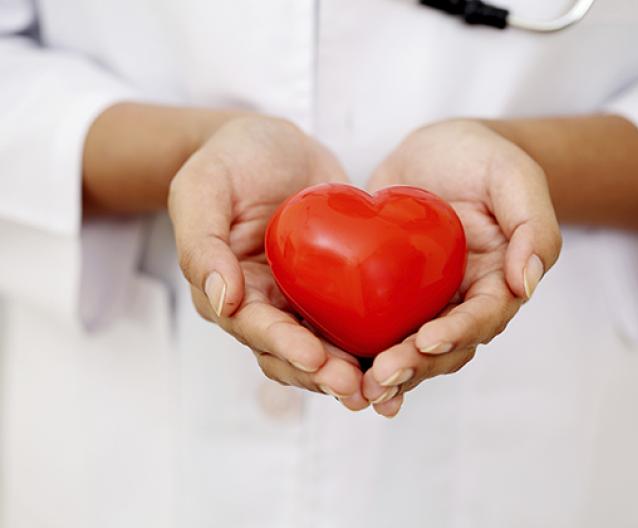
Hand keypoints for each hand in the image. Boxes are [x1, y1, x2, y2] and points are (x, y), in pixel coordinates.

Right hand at [169, 115, 367, 410]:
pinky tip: (405, 351)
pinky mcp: (335, 285)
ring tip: (385, 384)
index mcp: (229, 289)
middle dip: (323, 373)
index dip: (284, 347)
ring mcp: (302, 298)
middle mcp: (266, 303)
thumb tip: (220, 299)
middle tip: (358, 388)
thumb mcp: (202, 188)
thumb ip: (201, 242)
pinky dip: (375, 340)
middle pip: (292, 353)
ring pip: (326, 347)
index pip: (255, 329)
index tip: (316, 358)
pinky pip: (354, 318)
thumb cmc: (230, 159)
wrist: (273, 143)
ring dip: (351, 370)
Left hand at [363, 120, 561, 416]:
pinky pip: (374, 327)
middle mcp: (460, 301)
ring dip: (387, 372)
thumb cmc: (481, 158)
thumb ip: (533, 225)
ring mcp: (423, 301)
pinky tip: (332, 370)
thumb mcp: (515, 176)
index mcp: (496, 281)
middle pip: (443, 348)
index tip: (427, 341)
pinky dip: (357, 351)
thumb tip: (526, 283)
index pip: (482, 317)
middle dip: (414, 366)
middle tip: (381, 377)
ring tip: (359, 389)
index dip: (457, 333)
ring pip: (408, 348)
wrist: (437, 150)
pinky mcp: (387, 294)